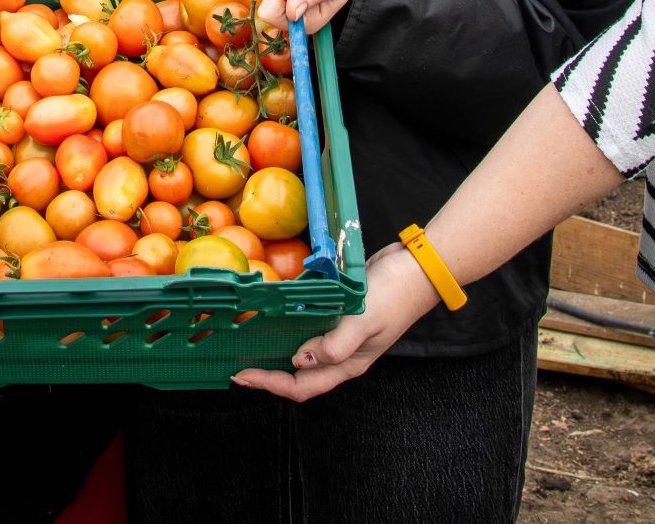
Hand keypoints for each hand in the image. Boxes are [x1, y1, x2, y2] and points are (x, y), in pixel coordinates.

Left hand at [233, 243, 436, 400]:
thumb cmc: (395, 296)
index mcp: (348, 364)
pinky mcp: (340, 315)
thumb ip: (334, 345)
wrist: (418, 267)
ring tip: (248, 343)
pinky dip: (290, 326)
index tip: (242, 376)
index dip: (271, 385)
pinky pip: (309, 327)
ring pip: (302, 351)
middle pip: (299, 375)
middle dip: (268, 374)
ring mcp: (341, 335)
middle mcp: (342, 355)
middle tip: (236, 364)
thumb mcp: (364, 321)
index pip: (303, 386)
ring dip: (275, 350)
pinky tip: (275, 315)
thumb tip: (298, 361)